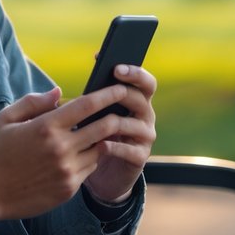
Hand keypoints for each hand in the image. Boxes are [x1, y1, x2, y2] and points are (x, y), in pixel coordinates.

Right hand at [0, 83, 133, 232]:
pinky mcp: (69, 189)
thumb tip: (59, 92)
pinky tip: (83, 152)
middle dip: (115, 116)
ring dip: (103, 139)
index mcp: (46, 127)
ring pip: (100, 149)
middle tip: (122, 109)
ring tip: (101, 131)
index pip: (87, 106)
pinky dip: (90, 158)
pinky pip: (90, 169)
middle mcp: (61, 149)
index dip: (108, 95)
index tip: (120, 88)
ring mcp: (67, 171)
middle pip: (104, 127)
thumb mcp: (6, 119)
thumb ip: (34, 102)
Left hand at [81, 64, 156, 204]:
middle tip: (111, 86)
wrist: (102, 171)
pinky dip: (115, 146)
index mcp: (137, 101)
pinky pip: (130, 150)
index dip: (135, 72)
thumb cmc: (94, 134)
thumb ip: (94, 92)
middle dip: (125, 90)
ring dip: (115, 120)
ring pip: (134, 124)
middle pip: (142, 98)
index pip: (145, 82)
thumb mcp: (93, 112)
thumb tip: (88, 63)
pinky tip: (101, 144)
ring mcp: (144, 137)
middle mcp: (145, 116)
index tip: (116, 66)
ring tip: (97, 119)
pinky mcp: (139, 157)